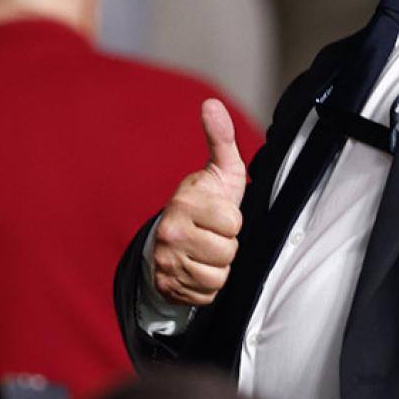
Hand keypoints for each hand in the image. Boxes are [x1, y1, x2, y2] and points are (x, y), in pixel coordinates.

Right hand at [151, 99, 247, 305]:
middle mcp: (169, 233)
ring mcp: (166, 262)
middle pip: (226, 252)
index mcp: (184, 203)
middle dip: (227, 245)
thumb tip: (211, 104)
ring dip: (218, 267)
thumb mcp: (219, 170)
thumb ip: (221, 138)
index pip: (233, 224)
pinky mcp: (168, 287)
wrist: (173, 238)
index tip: (219, 214)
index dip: (233, 221)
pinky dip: (207, 285)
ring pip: (218, 277)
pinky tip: (198, 268)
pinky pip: (206, 295)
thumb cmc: (206, 202)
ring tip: (206, 250)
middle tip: (212, 233)